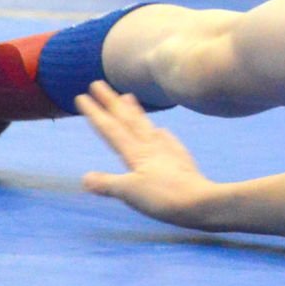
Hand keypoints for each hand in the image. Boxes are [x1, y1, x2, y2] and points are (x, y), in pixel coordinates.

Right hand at [78, 81, 213, 226]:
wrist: (203, 201)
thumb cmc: (164, 198)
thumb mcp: (129, 192)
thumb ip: (107, 183)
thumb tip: (85, 177)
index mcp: (136, 153)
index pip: (110, 129)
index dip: (95, 113)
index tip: (81, 96)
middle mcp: (151, 147)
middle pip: (127, 120)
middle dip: (111, 102)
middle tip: (98, 83)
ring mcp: (168, 152)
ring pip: (146, 126)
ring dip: (135, 111)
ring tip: (128, 97)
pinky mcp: (181, 161)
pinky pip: (167, 141)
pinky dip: (160, 133)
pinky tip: (161, 131)